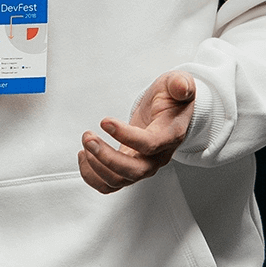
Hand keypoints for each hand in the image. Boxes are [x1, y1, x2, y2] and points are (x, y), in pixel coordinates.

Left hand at [78, 72, 195, 193]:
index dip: (126, 136)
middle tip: (88, 138)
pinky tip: (84, 155)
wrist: (170, 111)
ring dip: (96, 166)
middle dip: (106, 158)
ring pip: (119, 180)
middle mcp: (157, 156)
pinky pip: (110, 183)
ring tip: (86, 142)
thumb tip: (181, 87)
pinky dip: (93, 175)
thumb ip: (180, 84)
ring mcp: (143, 164)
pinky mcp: (129, 165)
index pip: (149, 144)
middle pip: (133, 172)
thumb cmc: (172, 98)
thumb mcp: (178, 83)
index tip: (104, 121)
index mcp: (169, 135)